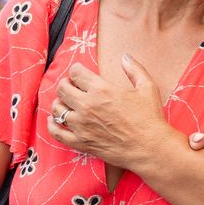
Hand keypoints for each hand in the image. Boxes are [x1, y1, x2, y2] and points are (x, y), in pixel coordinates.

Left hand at [49, 54, 170, 169]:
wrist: (150, 148)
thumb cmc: (150, 118)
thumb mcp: (147, 88)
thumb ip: (134, 69)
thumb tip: (125, 56)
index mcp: (101, 90)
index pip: (76, 73)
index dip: (77, 70)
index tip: (80, 73)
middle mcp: (87, 106)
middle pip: (62, 88)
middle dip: (66, 84)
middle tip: (73, 87)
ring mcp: (81, 126)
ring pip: (57, 109)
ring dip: (60, 103)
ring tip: (67, 103)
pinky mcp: (81, 142)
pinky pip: (57, 133)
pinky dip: (52, 125)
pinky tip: (55, 121)